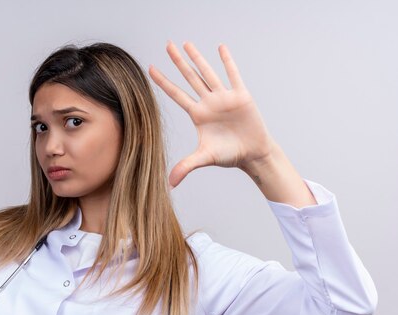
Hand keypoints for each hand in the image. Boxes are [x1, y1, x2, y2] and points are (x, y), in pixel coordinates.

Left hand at [149, 41, 275, 188]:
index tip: (151, 68)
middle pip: (190, 78)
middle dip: (178, 62)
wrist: (251, 153)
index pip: (177, 94)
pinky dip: (227, 61)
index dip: (164, 82)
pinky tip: (220, 48)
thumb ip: (186, 167)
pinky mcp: (241, 95)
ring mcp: (224, 97)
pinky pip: (233, 75)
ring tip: (186, 43)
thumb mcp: (204, 158)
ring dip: (198, 58)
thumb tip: (169, 184)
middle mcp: (208, 102)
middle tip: (167, 45)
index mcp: (198, 114)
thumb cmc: (228, 155)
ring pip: (208, 73)